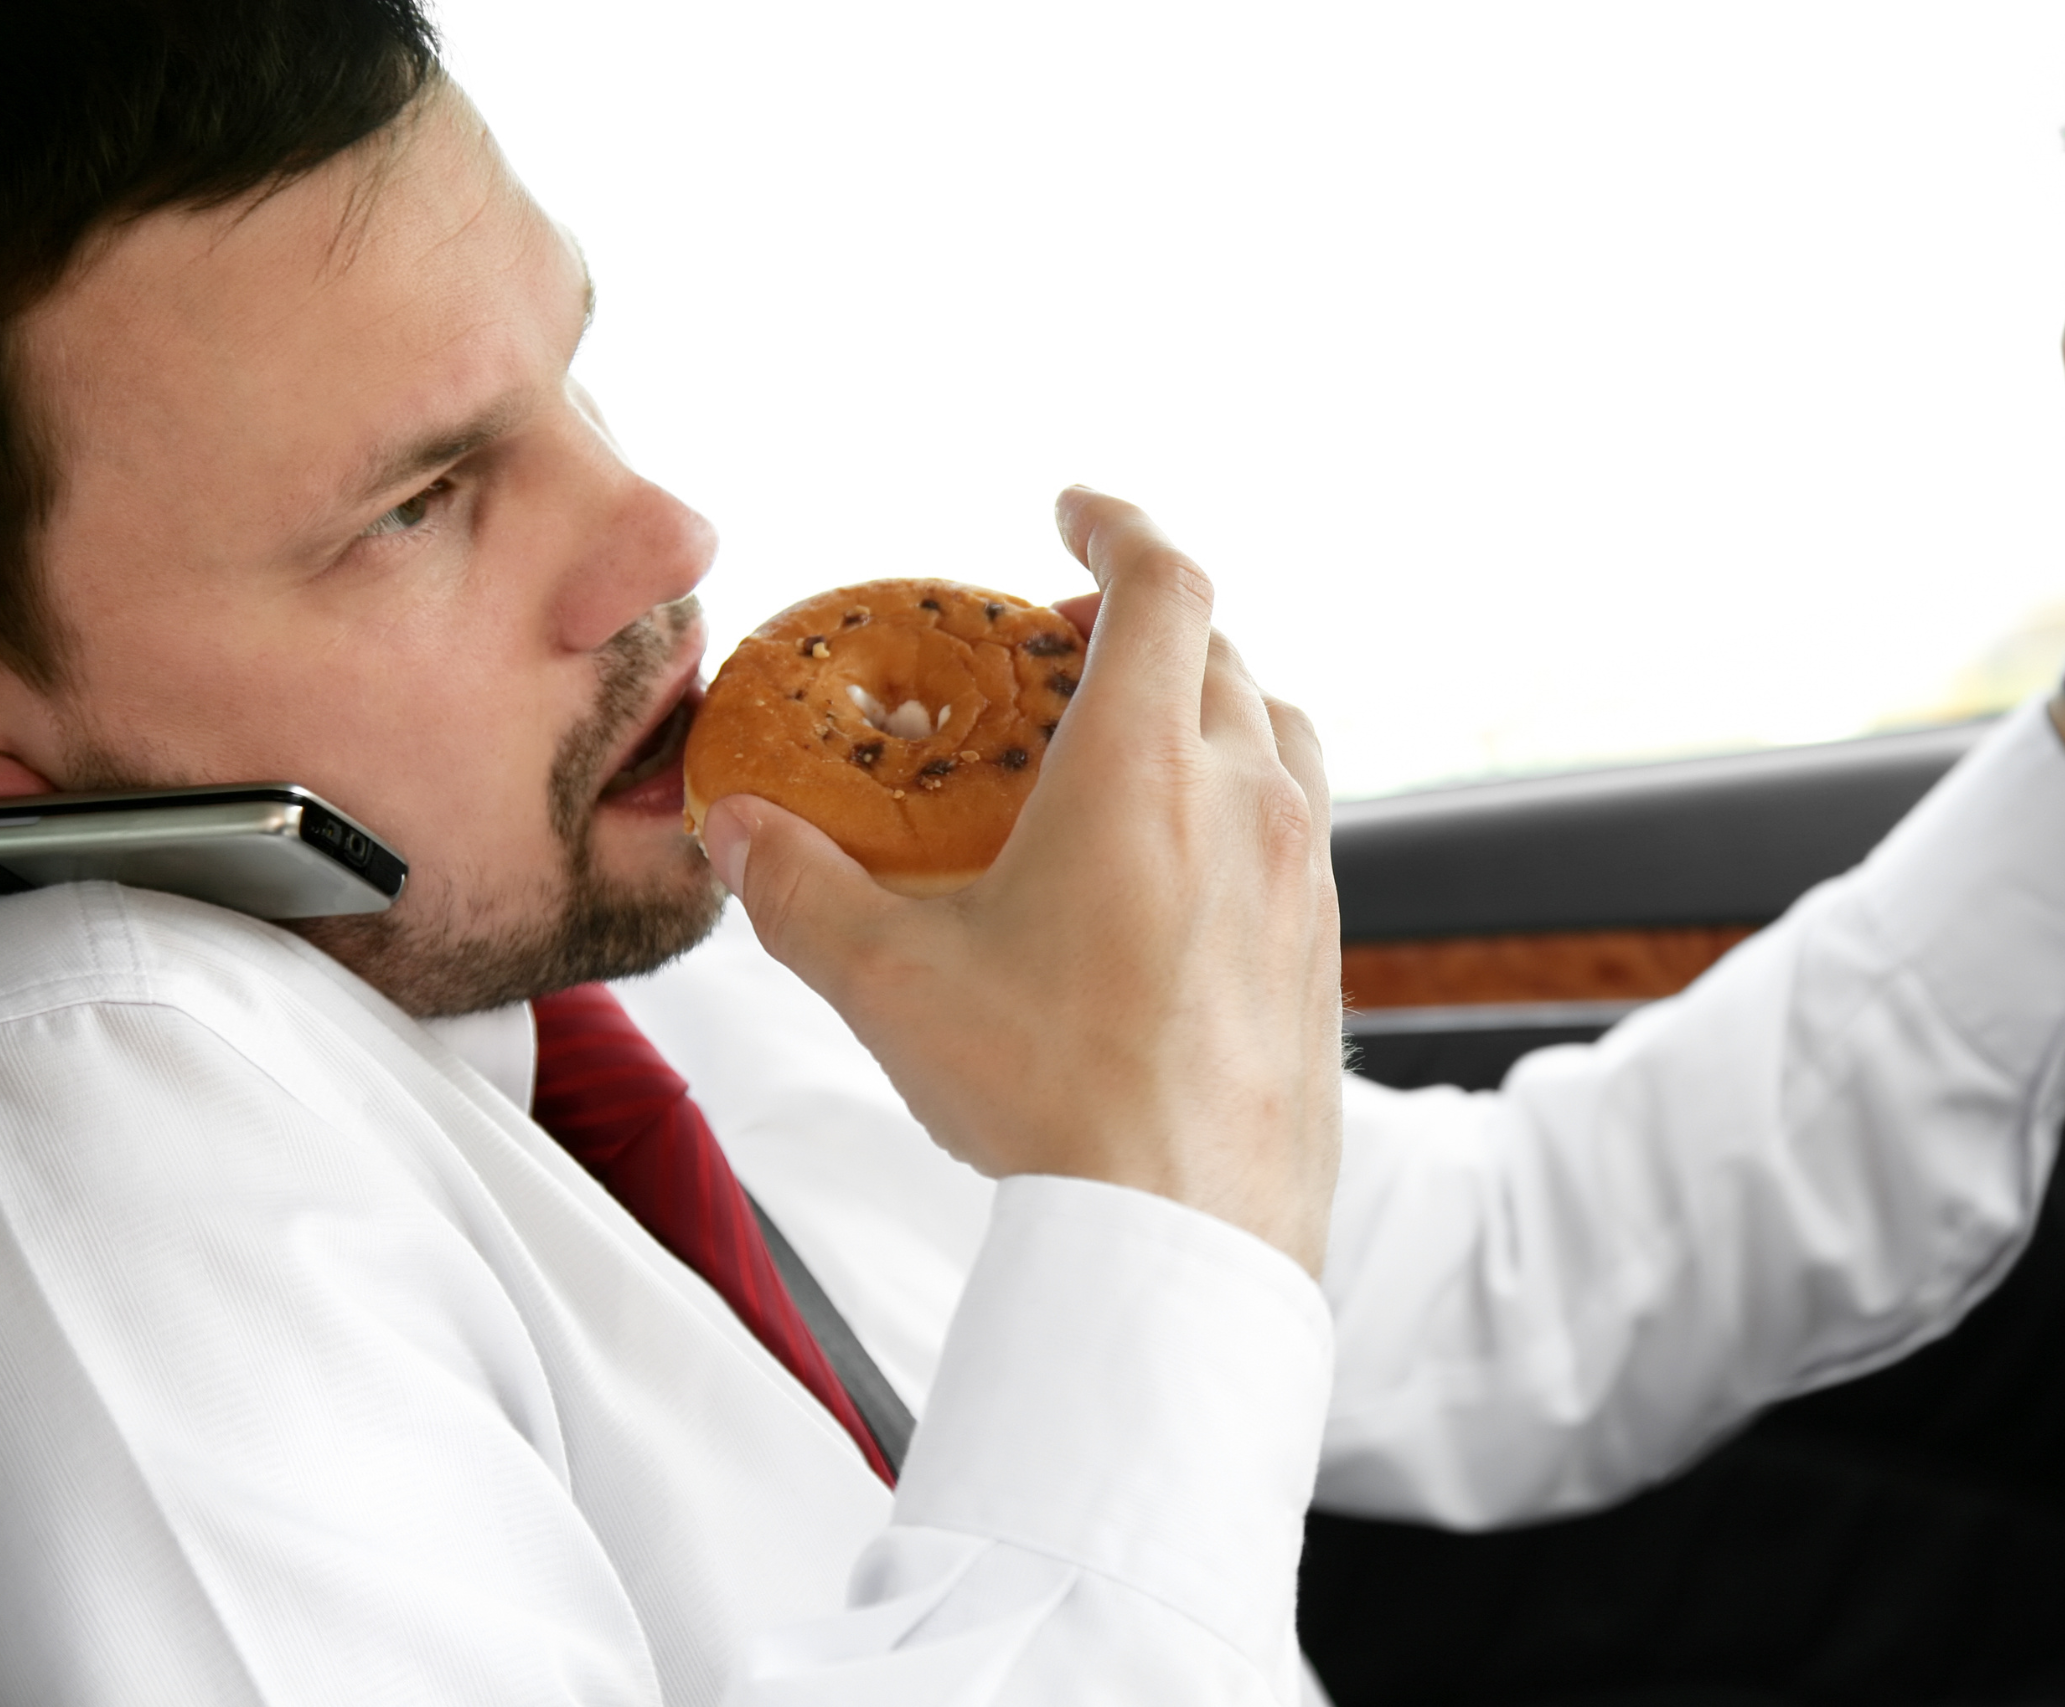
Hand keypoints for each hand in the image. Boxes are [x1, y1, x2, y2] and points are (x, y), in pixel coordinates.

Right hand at [700, 489, 1346, 1274]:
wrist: (1187, 1239)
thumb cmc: (1052, 1100)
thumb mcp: (892, 984)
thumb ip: (801, 891)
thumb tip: (737, 834)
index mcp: (1148, 768)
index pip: (1164, 583)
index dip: (1116, 527)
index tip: (1071, 514)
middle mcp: (1249, 799)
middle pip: (1219, 651)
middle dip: (1142, 626)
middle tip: (1060, 656)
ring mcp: (1307, 875)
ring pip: (1274, 733)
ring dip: (1205, 707)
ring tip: (1123, 750)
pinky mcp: (1327, 950)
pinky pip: (1297, 829)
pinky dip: (1239, 803)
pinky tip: (1172, 873)